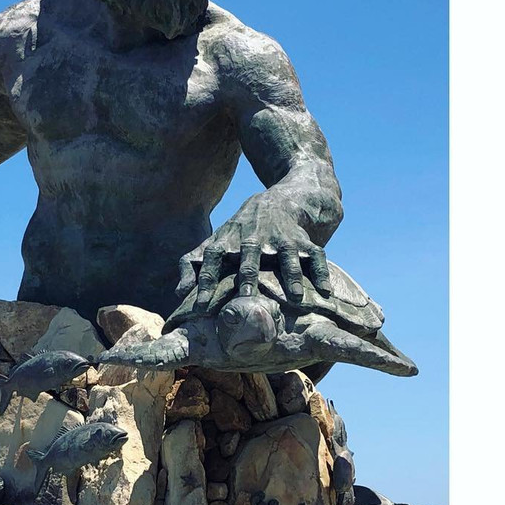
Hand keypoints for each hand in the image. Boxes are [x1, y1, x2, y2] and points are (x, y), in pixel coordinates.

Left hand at [176, 191, 331, 311]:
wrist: (282, 200)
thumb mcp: (216, 242)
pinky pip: (314, 255)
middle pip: (249, 258)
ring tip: (296, 298)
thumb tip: (178, 294)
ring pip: (287, 256)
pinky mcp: (303, 239)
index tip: (199, 305)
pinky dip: (321, 272)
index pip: (213, 261)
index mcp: (228, 242)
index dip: (205, 281)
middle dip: (247, 277)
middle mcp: (254, 239)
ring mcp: (281, 238)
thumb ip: (193, 265)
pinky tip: (326, 291)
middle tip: (246, 298)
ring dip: (292, 276)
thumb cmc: (242, 231)